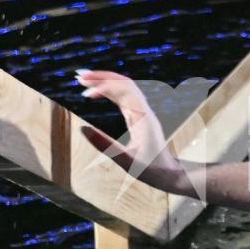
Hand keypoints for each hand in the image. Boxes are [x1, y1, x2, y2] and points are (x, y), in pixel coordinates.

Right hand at [74, 69, 182, 187]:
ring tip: (83, 79)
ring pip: (123, 89)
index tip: (85, 94)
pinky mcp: (139, 118)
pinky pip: (124, 98)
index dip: (105, 87)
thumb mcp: (127, 161)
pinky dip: (109, 92)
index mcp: (144, 118)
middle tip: (78, 75)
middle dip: (102, 77)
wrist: (170, 174)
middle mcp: (144, 111)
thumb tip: (82, 129)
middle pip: (123, 84)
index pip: (125, 91)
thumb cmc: (151, 170)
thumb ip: (105, 146)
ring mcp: (142, 113)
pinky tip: (97, 92)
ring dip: (104, 81)